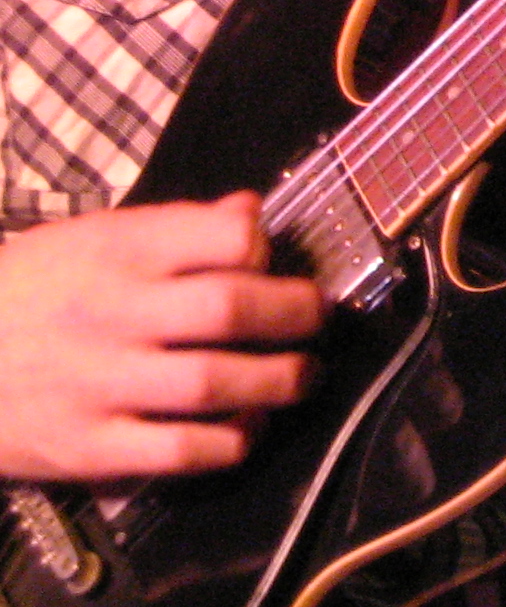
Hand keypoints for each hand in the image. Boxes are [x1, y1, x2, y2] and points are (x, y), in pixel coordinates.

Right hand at [0, 194, 320, 480]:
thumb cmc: (28, 290)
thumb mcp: (92, 238)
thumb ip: (176, 227)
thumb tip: (253, 211)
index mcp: (119, 252)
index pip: (224, 239)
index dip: (265, 248)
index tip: (276, 261)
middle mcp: (114, 314)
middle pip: (231, 310)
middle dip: (296, 313)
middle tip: (318, 318)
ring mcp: (100, 383)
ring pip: (215, 383)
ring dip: (279, 381)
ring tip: (303, 375)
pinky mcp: (87, 446)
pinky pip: (178, 451)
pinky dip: (227, 442)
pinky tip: (247, 430)